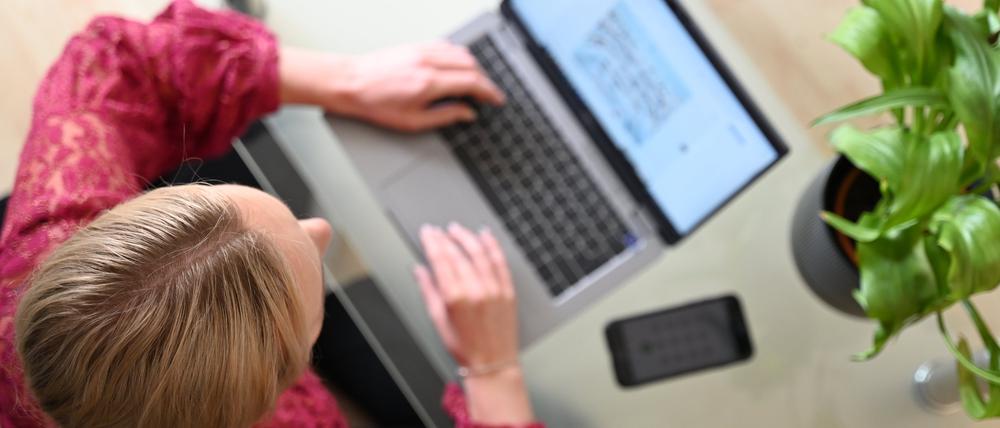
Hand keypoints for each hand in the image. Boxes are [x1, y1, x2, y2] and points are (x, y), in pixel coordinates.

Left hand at [281, 43, 504, 131]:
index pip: (472, 82)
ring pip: (460, 52)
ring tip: (473, 83)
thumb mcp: (413, 122)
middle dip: (484, 80)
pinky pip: (445, 46)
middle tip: (486, 94)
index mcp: (429, 83)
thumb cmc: (375, 104)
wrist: (350, 83)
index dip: (489, 91)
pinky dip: (457, 56)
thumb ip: (445, 117)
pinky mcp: (415, 46)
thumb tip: (466, 114)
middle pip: (471, 64)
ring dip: (472, 67)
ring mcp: (421, 51)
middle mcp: (427, 62)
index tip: (496, 99)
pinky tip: (456, 68)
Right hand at [414, 223, 517, 368]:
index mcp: (456, 298)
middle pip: (458, 254)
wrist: (492, 362)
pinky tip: (485, 235)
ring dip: (467, 237)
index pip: (441, 260)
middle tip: (438, 230)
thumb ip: (429, 291)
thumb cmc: (465, 347)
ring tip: (457, 229)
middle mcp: (476, 290)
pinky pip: (500, 262)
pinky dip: (492, 245)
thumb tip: (420, 270)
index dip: (432, 243)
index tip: (427, 232)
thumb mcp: (439, 321)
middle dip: (445, 238)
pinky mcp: (508, 291)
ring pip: (480, 253)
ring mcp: (495, 289)